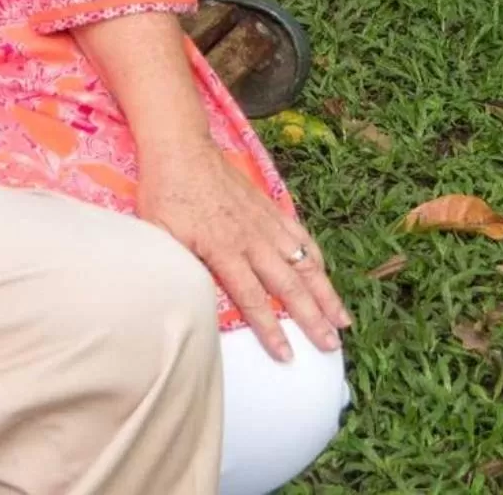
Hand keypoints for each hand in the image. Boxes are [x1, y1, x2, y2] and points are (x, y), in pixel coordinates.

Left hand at [135, 135, 352, 362]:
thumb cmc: (165, 192)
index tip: (288, 355)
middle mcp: (251, 240)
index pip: (251, 298)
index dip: (270, 329)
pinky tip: (325, 273)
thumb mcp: (159, 231)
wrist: (181, 148)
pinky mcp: (270, 208)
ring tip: (343, 321)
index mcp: (223, 249)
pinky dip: (316, 256)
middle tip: (330, 347)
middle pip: (288, 286)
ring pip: (303, 263)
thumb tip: (185, 294)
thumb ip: (177, 263)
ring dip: (324, 293)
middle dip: (311, 319)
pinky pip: (300, 235)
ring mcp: (264, 223)